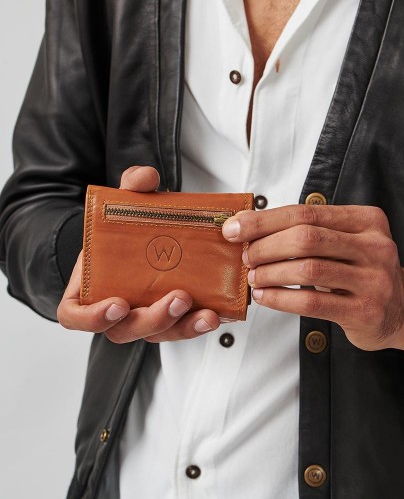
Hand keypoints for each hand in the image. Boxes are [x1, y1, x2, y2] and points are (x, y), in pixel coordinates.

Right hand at [57, 166, 219, 342]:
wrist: (139, 243)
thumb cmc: (122, 234)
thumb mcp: (123, 207)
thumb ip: (130, 189)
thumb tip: (146, 177)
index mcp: (91, 289)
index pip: (77, 315)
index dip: (93, 318)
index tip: (118, 304)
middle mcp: (117, 310)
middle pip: (125, 330)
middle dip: (154, 318)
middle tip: (178, 298)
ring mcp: (144, 317)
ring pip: (159, 334)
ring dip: (184, 327)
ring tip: (207, 313)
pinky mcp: (170, 318)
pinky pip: (182, 328)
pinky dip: (199, 324)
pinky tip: (219, 313)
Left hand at [222, 204, 403, 363]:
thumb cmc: (363, 272)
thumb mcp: (347, 242)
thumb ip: (310, 232)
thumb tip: (251, 228)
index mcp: (367, 220)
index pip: (306, 212)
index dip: (265, 220)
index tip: (236, 228)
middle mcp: (375, 246)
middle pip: (306, 237)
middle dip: (266, 246)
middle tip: (247, 257)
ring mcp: (374, 279)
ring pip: (307, 269)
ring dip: (270, 273)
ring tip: (253, 278)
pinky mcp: (365, 310)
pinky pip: (312, 302)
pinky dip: (280, 298)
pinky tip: (266, 297)